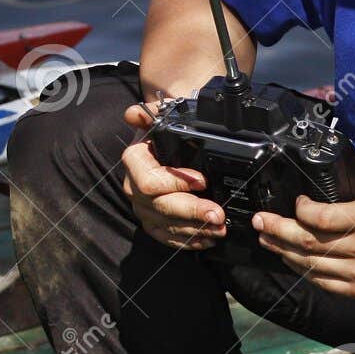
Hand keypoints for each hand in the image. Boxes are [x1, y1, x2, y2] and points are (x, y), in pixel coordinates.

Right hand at [119, 101, 225, 251]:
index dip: (177, 183)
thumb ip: (152, 113)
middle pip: (161, 207)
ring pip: (167, 226)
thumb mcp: (164, 116)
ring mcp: (143, 208)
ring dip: (196, 229)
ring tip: (221, 227)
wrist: (169, 143)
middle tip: (218, 214)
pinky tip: (208, 238)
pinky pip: (167, 237)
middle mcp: (134, 188)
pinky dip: (189, 241)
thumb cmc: (169, 131)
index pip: (150, 181)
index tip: (202, 180)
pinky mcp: (153, 223)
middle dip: (193, 212)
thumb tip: (133, 114)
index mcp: (134, 162)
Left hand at [254, 124, 354, 296]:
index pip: (322, 218)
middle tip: (260, 221)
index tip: (297, 201)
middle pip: (309, 243)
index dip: (302, 210)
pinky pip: (322, 282)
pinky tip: (290, 258)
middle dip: (278, 232)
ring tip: (266, 239)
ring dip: (284, 251)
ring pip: (310, 265)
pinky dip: (302, 270)